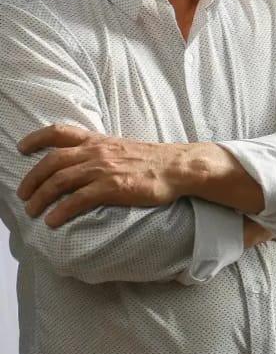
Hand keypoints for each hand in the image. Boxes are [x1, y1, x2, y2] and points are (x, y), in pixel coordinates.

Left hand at [17, 124, 203, 226]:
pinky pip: (78, 199)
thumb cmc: (151, 160)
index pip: (59, 132)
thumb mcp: (120, 147)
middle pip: (51, 161)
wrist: (176, 167)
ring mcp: (102, 169)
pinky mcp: (112, 187)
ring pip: (60, 181)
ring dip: (41, 197)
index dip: (36, 138)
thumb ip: (100, 151)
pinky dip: (61, 210)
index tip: (22, 148)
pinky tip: (53, 221)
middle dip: (32, 179)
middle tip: (23, 195)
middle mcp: (95, 152)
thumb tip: (84, 162)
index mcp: (97, 140)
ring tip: (32, 211)